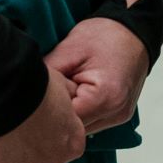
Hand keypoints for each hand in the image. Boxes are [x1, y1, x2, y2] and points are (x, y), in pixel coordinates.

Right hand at [0, 69, 84, 162]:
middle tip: (6, 129)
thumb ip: (66, 101)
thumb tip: (67, 97)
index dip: (41, 135)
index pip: (60, 148)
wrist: (0, 91)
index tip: (28, 123)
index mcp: (72, 144)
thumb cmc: (31, 84)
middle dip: (22, 152)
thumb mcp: (61, 86)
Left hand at [48, 18, 151, 133]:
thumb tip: (28, 94)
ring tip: (66, 91)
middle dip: (58, 115)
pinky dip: (80, 112)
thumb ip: (49, 76)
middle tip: (50, 93)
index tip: (42, 94)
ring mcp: (120, 116)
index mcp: (106, 97)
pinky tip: (76, 95)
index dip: (50, 109)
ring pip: (82, 129)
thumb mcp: (69, 50)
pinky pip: (92, 122)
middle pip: (74, 130)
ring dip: (70, 115)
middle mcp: (117, 112)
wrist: (134, 31)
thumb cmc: (105, 35)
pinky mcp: (119, 115)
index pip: (65, 121)